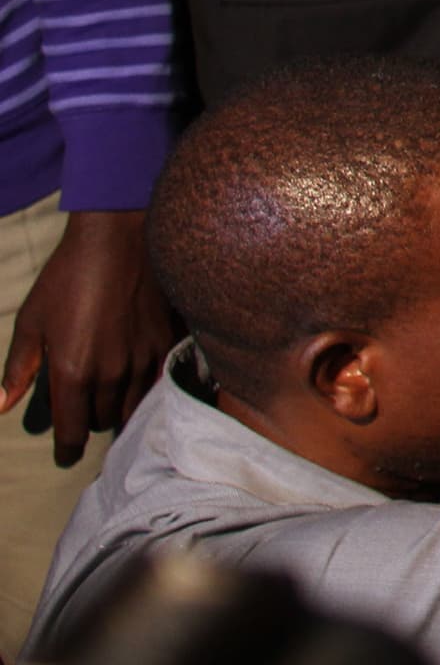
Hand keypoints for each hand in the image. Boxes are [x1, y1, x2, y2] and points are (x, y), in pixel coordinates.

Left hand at [1, 211, 171, 467]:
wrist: (119, 240)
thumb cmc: (66, 278)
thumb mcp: (31, 322)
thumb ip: (18, 370)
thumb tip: (0, 407)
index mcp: (73, 373)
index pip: (72, 432)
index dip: (66, 450)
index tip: (63, 455)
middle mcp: (111, 375)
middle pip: (102, 422)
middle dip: (89, 422)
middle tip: (82, 412)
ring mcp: (142, 360)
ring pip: (131, 407)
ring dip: (117, 409)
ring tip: (108, 403)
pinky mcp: (166, 343)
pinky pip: (156, 383)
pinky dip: (143, 390)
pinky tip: (136, 382)